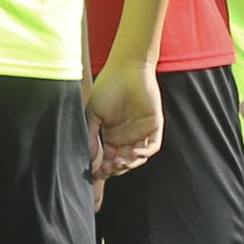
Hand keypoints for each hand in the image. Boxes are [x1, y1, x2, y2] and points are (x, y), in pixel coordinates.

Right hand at [85, 62, 162, 178]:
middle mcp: (126, 135)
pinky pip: (152, 146)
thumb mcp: (93, 113)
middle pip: (123, 162)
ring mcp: (140, 131)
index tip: (95, 173)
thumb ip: (91, 135)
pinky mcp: (153, 125)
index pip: (108, 159)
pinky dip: (144, 154)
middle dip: (115, 169)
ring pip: (137, 158)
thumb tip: (89, 158)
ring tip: (119, 161)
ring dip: (129, 165)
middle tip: (107, 168)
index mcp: (111, 134)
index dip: (103, 168)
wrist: (127, 69)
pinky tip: (134, 153)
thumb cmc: (107, 87)